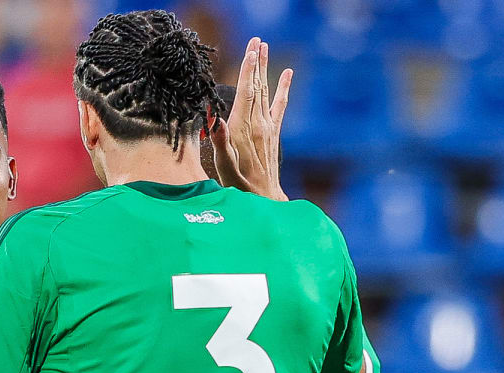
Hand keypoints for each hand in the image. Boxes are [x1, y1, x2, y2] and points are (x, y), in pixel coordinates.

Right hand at [213, 37, 291, 199]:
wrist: (267, 201)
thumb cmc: (241, 188)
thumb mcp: (225, 169)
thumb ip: (220, 144)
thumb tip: (215, 119)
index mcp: (244, 130)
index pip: (247, 93)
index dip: (248, 70)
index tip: (251, 49)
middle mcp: (259, 125)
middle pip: (257, 87)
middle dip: (256, 62)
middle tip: (257, 40)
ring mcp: (268, 127)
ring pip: (266, 91)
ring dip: (265, 69)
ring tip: (265, 47)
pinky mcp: (274, 132)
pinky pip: (280, 105)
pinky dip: (283, 88)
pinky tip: (287, 73)